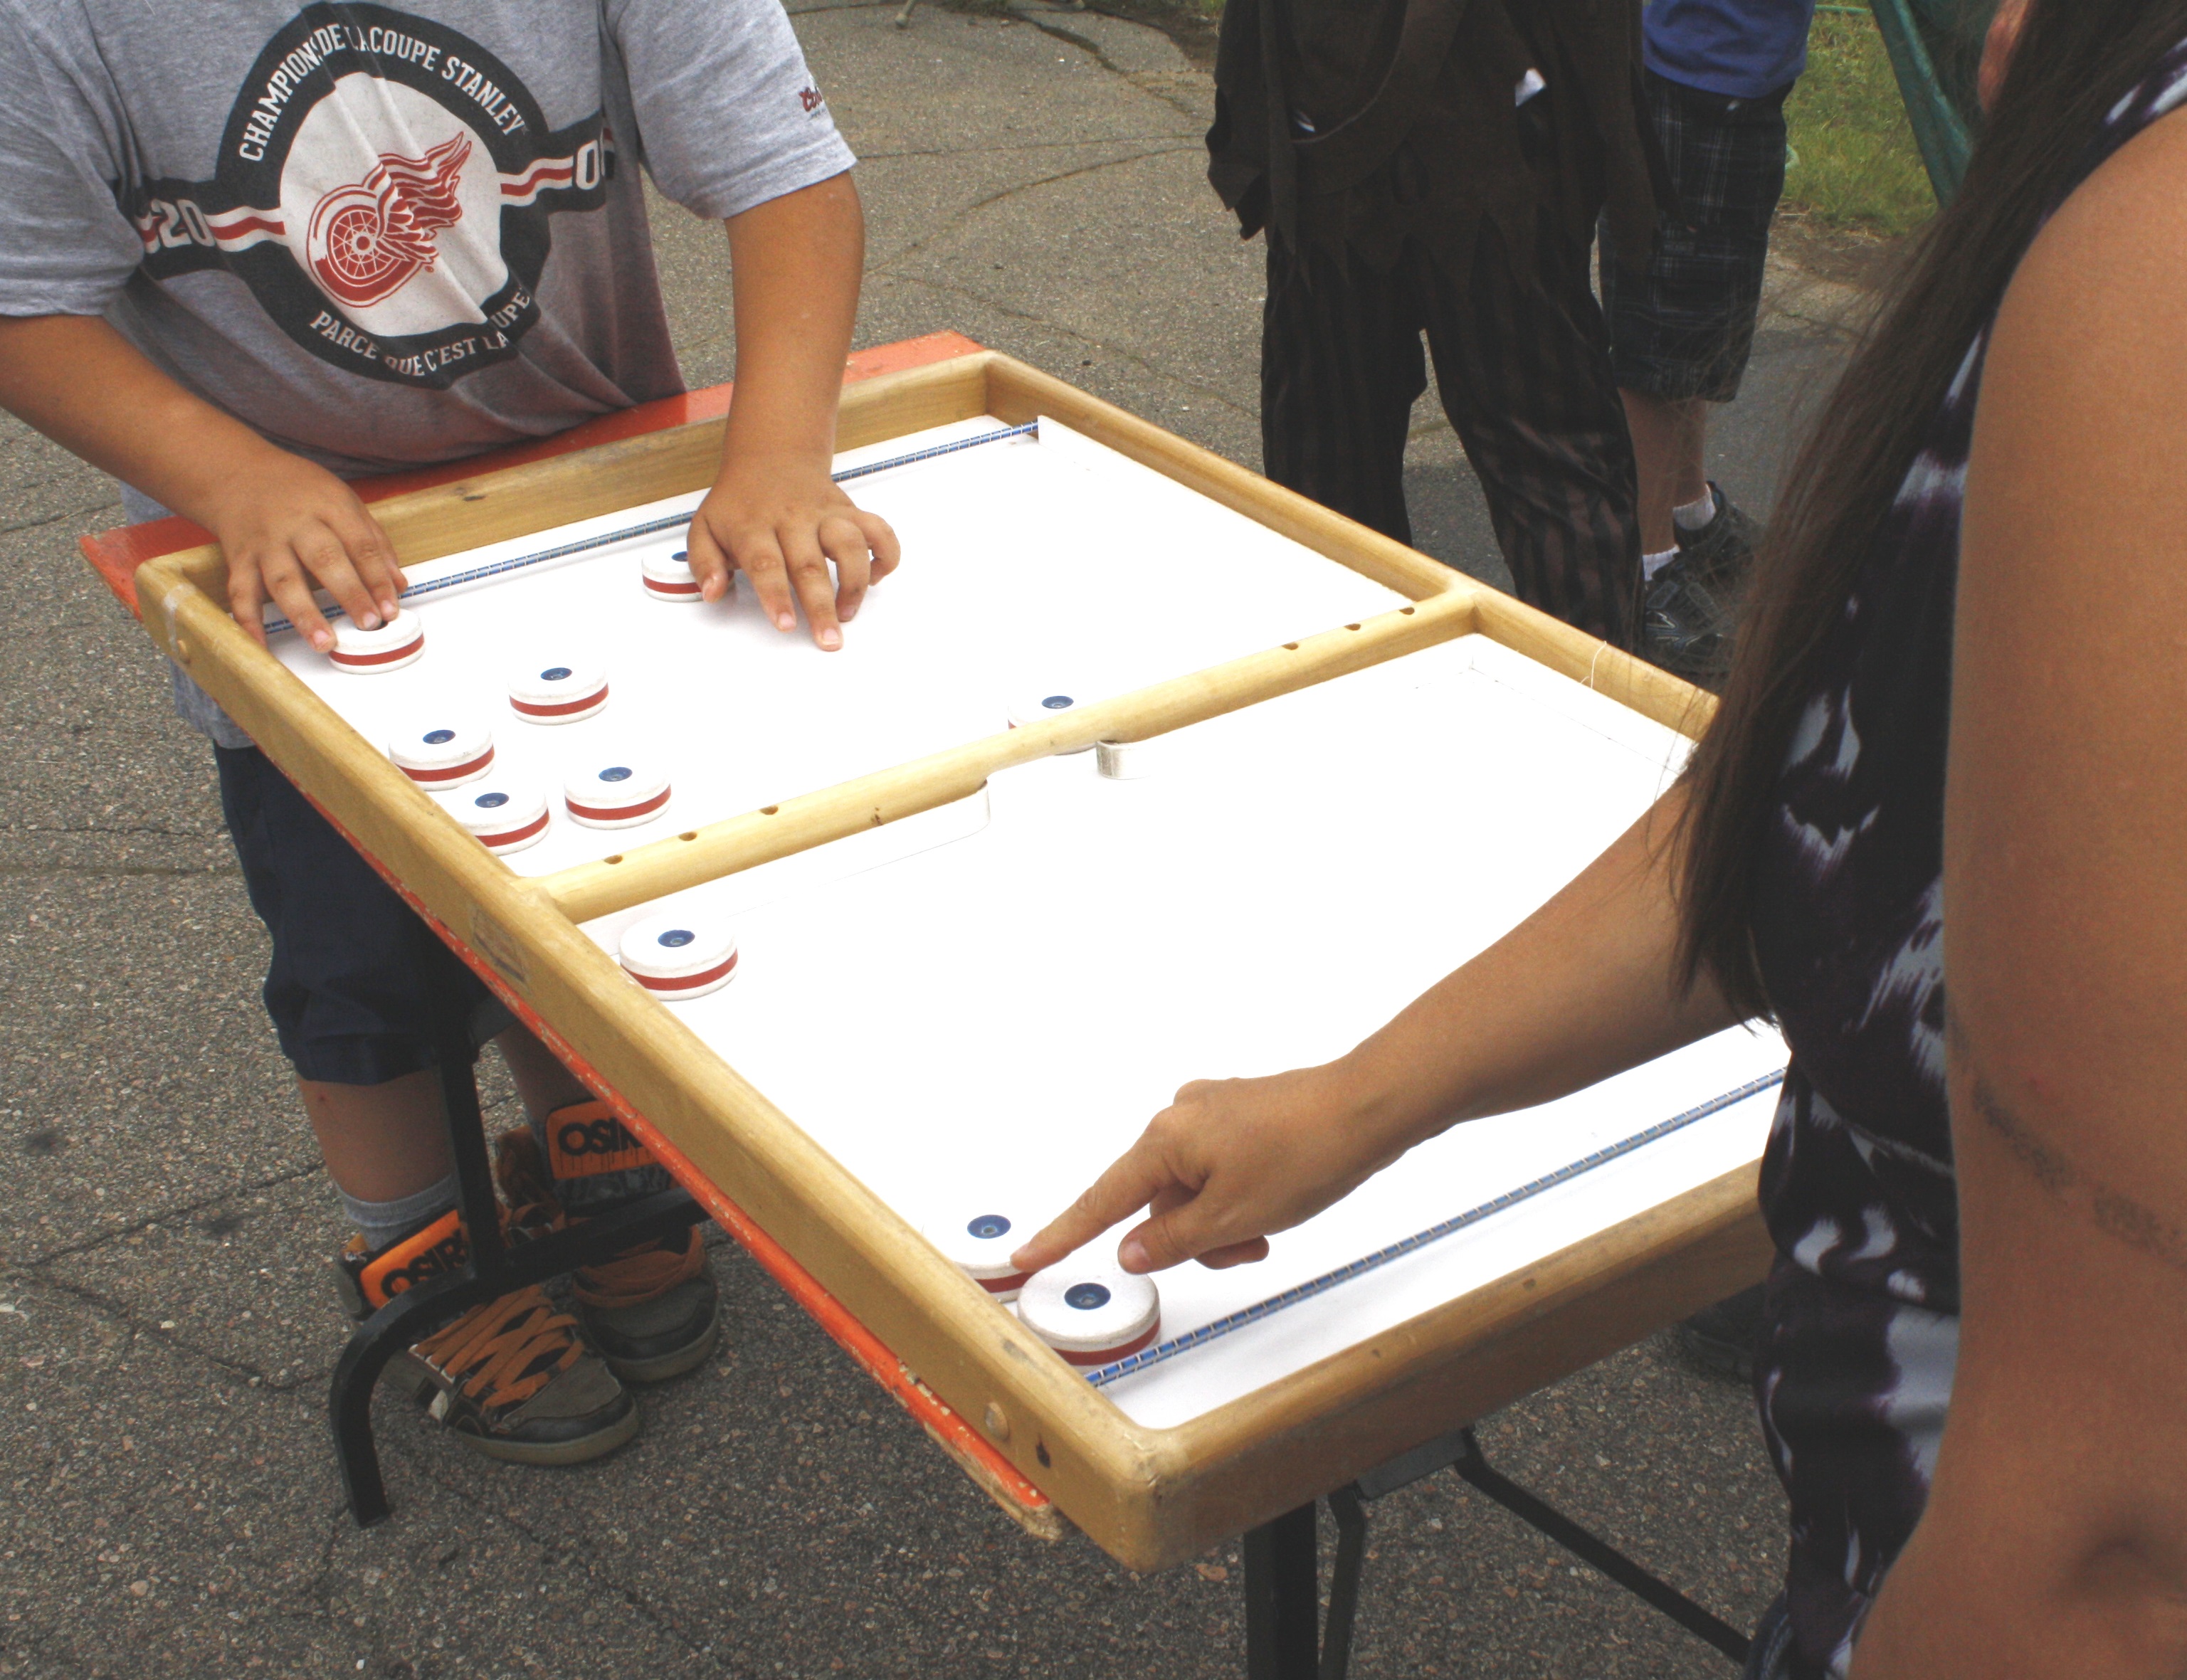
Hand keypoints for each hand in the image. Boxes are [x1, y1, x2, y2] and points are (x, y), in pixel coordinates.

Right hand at [206, 450, 404, 651]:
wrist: (237, 473)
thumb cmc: (300, 492)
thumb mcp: (343, 501)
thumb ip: (373, 541)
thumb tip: (398, 584)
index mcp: (329, 506)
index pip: (360, 545)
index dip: (377, 579)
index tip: (391, 609)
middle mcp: (295, 524)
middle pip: (325, 560)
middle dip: (349, 594)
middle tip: (368, 623)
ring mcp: (265, 542)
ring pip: (283, 580)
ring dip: (304, 614)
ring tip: (324, 643)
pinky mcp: (239, 558)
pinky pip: (241, 592)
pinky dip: (248, 621)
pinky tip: (260, 646)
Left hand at [686, 452, 899, 650]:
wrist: (771, 456)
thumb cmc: (739, 503)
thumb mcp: (705, 527)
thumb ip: (705, 563)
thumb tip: (712, 593)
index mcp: (754, 525)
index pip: (766, 563)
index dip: (777, 596)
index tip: (786, 625)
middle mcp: (793, 518)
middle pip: (810, 564)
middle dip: (822, 605)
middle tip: (829, 640)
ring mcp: (825, 513)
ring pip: (850, 544)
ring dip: (855, 582)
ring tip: (848, 613)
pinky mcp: (849, 511)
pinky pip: (879, 530)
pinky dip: (886, 555)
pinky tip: (875, 578)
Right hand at [1010, 1063, 1410, 1276]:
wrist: (1368, 1108)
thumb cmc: (1307, 1151)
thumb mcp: (1233, 1217)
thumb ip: (1174, 1240)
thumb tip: (1132, 1249)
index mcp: (1166, 1140)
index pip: (1103, 1200)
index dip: (1065, 1235)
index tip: (1028, 1256)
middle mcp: (1180, 1118)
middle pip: (1159, 1202)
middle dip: (1195, 1236)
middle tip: (1247, 1246)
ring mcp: (1212, 1113)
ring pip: (1194, 1191)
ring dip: (1224, 1221)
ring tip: (1270, 1222)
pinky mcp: (1242, 1115)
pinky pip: (1221, 1171)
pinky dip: (1239, 1197)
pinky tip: (1277, 1197)